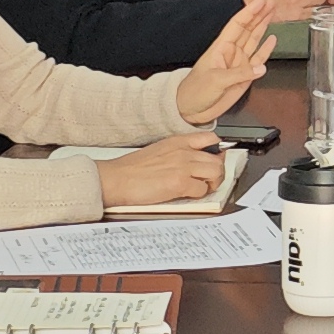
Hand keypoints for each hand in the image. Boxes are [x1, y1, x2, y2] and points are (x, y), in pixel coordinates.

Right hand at [95, 134, 229, 207]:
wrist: (116, 179)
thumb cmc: (131, 169)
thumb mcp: (158, 151)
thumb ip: (177, 153)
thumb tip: (193, 163)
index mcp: (177, 141)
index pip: (210, 138)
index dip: (217, 151)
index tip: (217, 159)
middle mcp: (183, 151)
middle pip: (217, 159)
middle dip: (217, 172)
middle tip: (210, 180)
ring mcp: (183, 166)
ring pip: (216, 172)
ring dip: (212, 183)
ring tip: (202, 188)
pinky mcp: (180, 183)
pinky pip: (203, 190)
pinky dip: (199, 195)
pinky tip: (188, 195)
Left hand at [175, 0, 278, 122]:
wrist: (190, 109)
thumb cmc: (194, 92)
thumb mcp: (215, 81)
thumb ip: (239, 74)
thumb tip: (260, 68)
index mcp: (221, 48)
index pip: (237, 25)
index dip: (249, 12)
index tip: (261, 1)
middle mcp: (231, 53)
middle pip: (248, 29)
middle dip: (259, 14)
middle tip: (272, 2)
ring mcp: (238, 64)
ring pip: (254, 41)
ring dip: (263, 27)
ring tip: (273, 13)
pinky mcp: (244, 76)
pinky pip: (258, 59)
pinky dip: (266, 50)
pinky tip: (272, 40)